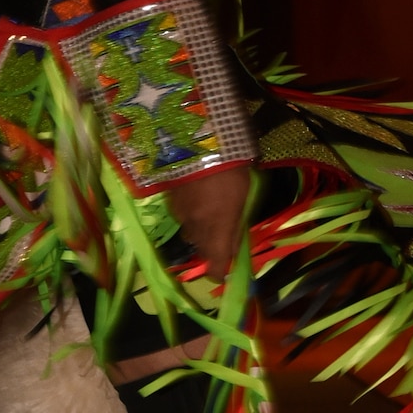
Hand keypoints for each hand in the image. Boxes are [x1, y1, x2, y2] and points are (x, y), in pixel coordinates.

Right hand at [167, 165, 250, 282]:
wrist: (199, 140)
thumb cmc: (230, 169)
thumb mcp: (242, 198)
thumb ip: (236, 226)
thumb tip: (233, 250)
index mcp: (217, 228)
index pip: (214, 266)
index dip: (218, 272)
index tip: (223, 271)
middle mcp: (195, 226)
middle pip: (201, 249)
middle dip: (211, 247)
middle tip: (222, 233)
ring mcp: (180, 213)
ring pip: (190, 232)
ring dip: (199, 228)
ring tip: (209, 209)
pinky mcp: (170, 200)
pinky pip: (181, 215)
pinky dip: (189, 213)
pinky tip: (197, 196)